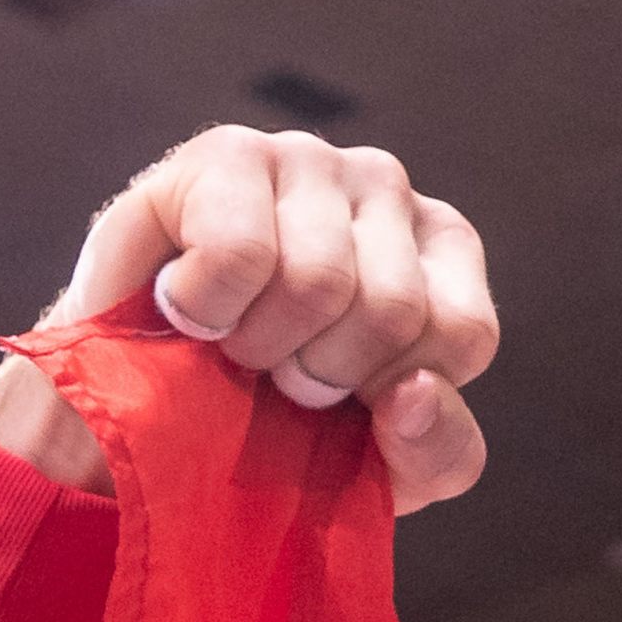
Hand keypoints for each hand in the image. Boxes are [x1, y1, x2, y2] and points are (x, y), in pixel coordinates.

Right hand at [0, 125, 497, 512]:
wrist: (159, 411)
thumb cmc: (292, 424)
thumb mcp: (391, 469)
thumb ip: (438, 450)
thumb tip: (417, 393)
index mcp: (446, 251)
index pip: (462, 330)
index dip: (392, 388)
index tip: (347, 394)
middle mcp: (388, 187)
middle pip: (392, 308)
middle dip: (324, 371)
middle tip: (278, 370)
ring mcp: (309, 158)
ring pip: (319, 281)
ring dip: (263, 344)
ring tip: (235, 339)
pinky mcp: (228, 152)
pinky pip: (240, 253)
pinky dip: (209, 306)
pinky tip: (191, 306)